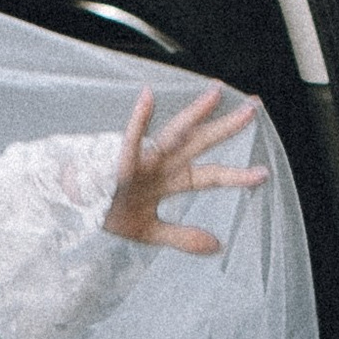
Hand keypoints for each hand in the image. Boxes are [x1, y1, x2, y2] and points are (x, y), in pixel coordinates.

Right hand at [103, 86, 267, 254]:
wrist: (75, 213)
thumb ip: (183, 236)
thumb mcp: (149, 232)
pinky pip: (130, 139)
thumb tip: (218, 245)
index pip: (210, 175)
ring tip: (215, 93)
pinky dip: (139, 120)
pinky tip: (148, 97)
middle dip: (226, 127)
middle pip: (200, 144)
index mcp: (170, 180)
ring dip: (194, 114)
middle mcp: (161, 165)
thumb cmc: (108, 213)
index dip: (237, 176)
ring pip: (173, 134)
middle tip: (255, 106)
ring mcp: (142, 161)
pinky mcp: (120, 162)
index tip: (264, 174)